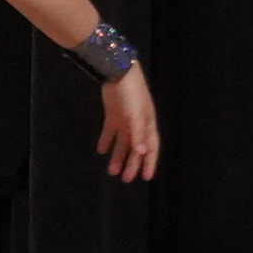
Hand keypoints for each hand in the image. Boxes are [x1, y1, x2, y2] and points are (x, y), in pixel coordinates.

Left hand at [98, 67, 158, 182]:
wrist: (117, 73)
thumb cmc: (130, 94)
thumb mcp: (135, 115)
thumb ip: (138, 134)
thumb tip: (142, 153)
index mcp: (148, 124)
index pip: (151, 148)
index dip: (149, 162)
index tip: (146, 177)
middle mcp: (138, 124)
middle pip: (136, 149)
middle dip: (132, 164)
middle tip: (125, 179)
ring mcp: (125, 120)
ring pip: (123, 143)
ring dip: (118, 156)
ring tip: (111, 171)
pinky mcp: (112, 115)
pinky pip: (110, 132)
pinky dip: (106, 141)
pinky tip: (101, 151)